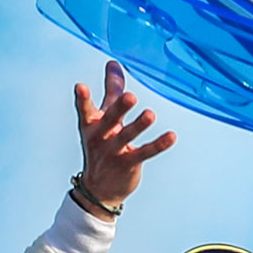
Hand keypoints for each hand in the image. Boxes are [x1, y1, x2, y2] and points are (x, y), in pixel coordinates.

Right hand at [72, 60, 176, 219]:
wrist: (98, 189)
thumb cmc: (102, 144)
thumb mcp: (102, 118)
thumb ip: (111, 90)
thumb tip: (113, 63)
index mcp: (91, 124)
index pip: (85, 109)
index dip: (82, 99)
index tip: (80, 86)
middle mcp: (101, 136)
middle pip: (110, 119)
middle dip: (119, 108)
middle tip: (130, 97)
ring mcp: (114, 151)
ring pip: (127, 136)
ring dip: (139, 125)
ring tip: (150, 115)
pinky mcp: (129, 164)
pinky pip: (145, 152)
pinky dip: (158, 144)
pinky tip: (171, 136)